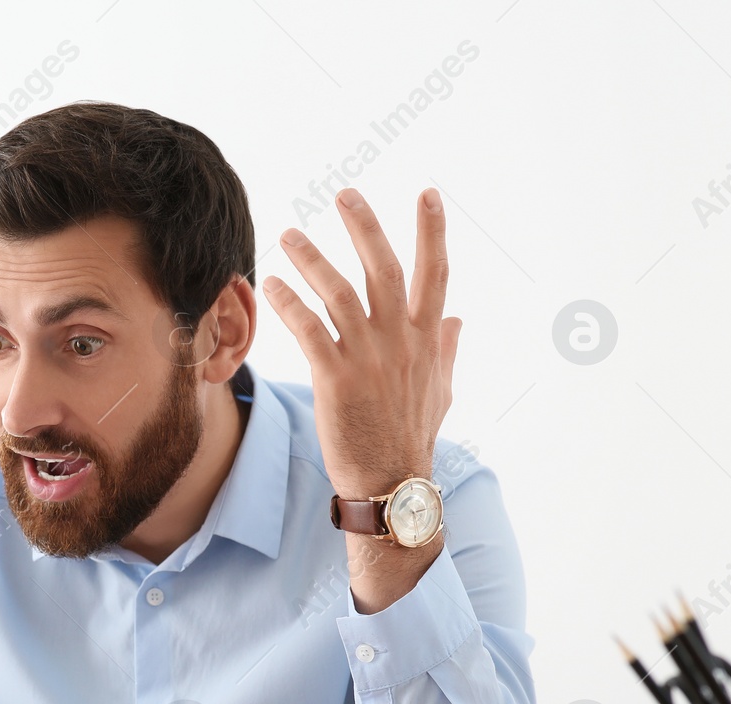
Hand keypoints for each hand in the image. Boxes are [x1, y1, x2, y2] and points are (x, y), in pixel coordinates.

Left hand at [262, 187, 461, 499]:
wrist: (391, 484)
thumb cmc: (411, 437)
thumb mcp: (440, 391)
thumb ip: (445, 350)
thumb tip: (457, 319)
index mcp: (424, 340)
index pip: (434, 274)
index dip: (432, 232)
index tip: (427, 193)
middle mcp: (400, 342)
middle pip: (385, 270)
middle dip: (366, 228)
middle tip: (345, 194)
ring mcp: (369, 360)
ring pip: (341, 294)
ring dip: (314, 259)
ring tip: (290, 233)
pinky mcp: (337, 380)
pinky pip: (310, 331)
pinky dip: (290, 304)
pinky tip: (272, 284)